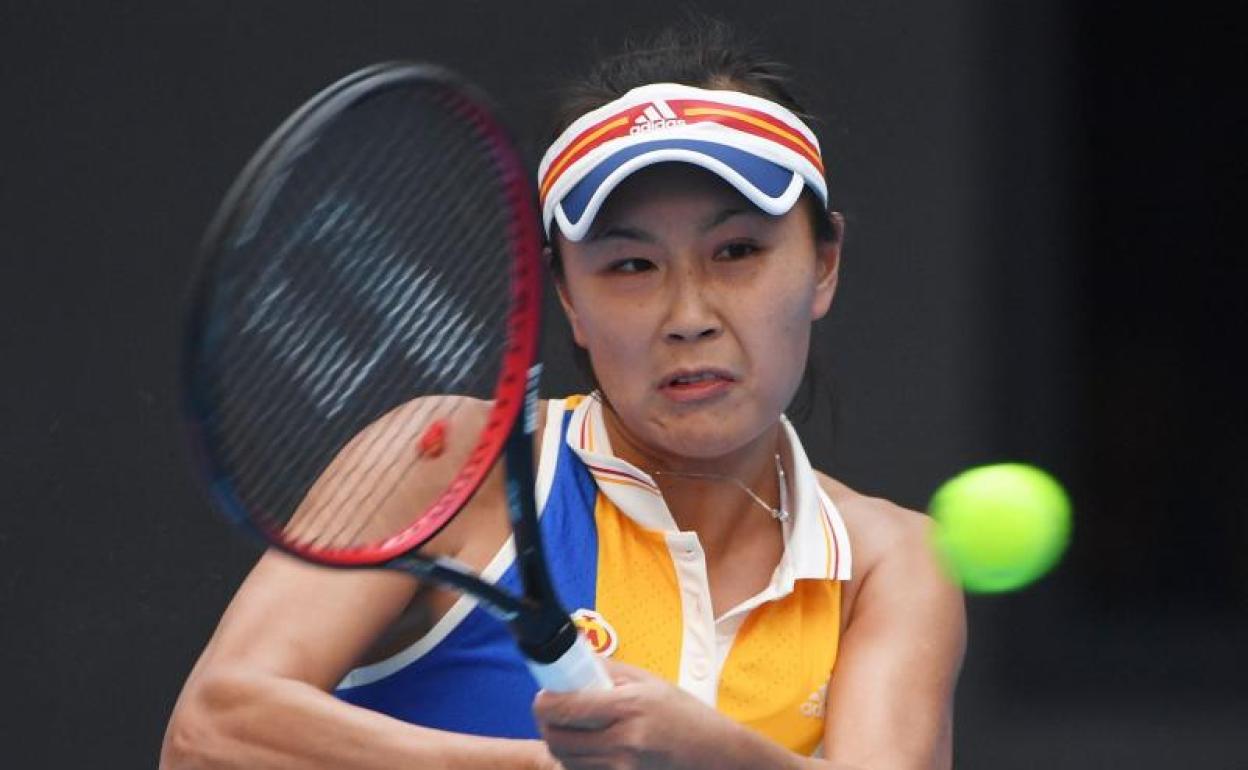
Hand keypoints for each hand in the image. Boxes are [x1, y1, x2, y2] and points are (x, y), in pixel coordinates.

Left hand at [532, 660, 746, 769]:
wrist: (713, 753)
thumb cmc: (684, 714)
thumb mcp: (649, 682)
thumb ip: (609, 671)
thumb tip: (575, 659)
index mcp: (629, 707)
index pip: (567, 708)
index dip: (545, 702)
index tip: (544, 695)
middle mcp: (624, 741)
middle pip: (557, 739)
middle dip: (546, 723)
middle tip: (551, 710)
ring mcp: (623, 768)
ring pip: (566, 759)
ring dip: (559, 743)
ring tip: (571, 727)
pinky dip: (576, 760)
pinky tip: (588, 746)